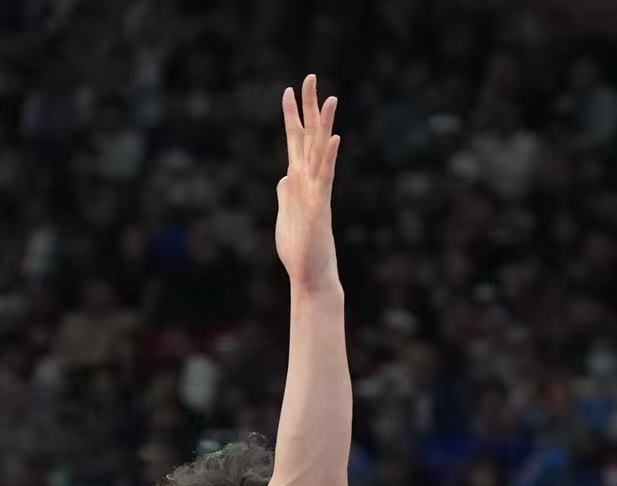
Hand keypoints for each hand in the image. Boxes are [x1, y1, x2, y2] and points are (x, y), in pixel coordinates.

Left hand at [275, 75, 340, 292]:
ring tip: (330, 98)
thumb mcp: (286, 217)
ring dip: (325, 126)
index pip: (296, 143)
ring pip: (321, 154)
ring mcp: (317, 194)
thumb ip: (286, 195)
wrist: (310, 277)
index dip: (291, 117)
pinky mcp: (320, 209)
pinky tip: (333, 139)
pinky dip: (329, 159)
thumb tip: (283, 176)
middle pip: (310, 138)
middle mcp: (310, 182)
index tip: (289, 91)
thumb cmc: (299, 251)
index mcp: (299, 183)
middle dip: (309, 108)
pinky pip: (326, 180)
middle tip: (309, 76)